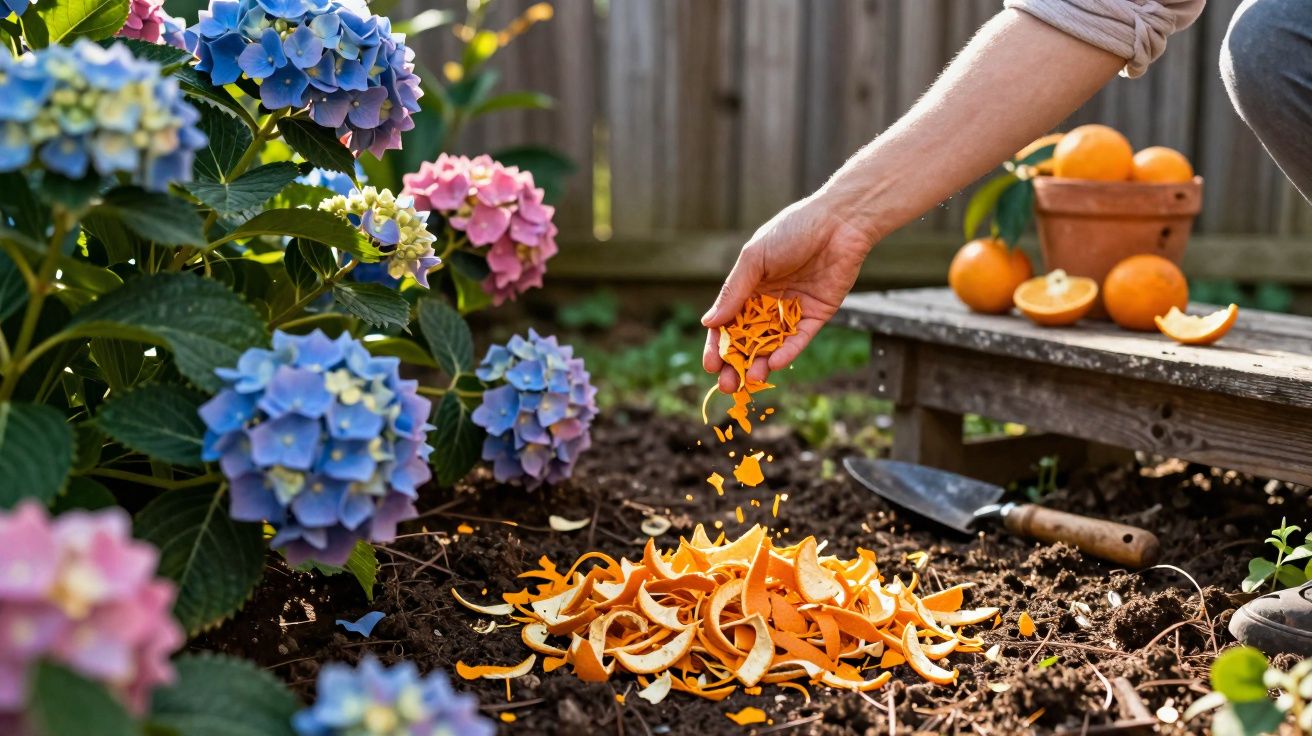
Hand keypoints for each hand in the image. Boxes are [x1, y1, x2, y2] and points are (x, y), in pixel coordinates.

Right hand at [701, 195, 875, 391]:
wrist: (840, 221)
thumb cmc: (793, 230)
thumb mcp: (755, 258)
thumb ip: (735, 291)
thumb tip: (709, 323)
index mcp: (748, 287)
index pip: (727, 322)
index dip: (718, 345)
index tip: (710, 365)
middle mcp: (768, 301)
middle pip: (747, 340)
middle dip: (736, 363)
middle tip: (727, 385)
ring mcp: (792, 310)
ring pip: (772, 344)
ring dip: (761, 363)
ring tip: (752, 379)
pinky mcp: (816, 315)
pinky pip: (799, 339)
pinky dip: (788, 352)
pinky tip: (776, 363)